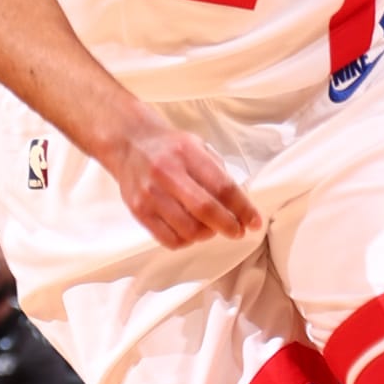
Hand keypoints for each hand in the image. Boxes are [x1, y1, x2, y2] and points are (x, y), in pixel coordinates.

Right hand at [103, 109, 262, 249]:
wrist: (129, 142)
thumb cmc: (169, 147)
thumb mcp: (198, 146)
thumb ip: (218, 172)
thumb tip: (240, 205)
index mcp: (187, 153)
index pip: (223, 186)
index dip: (243, 208)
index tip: (254, 221)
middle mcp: (167, 173)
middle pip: (205, 209)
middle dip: (229, 225)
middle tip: (238, 230)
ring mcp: (150, 193)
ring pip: (188, 229)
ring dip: (207, 234)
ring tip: (210, 228)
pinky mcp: (138, 210)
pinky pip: (169, 239)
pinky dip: (186, 241)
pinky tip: (190, 232)